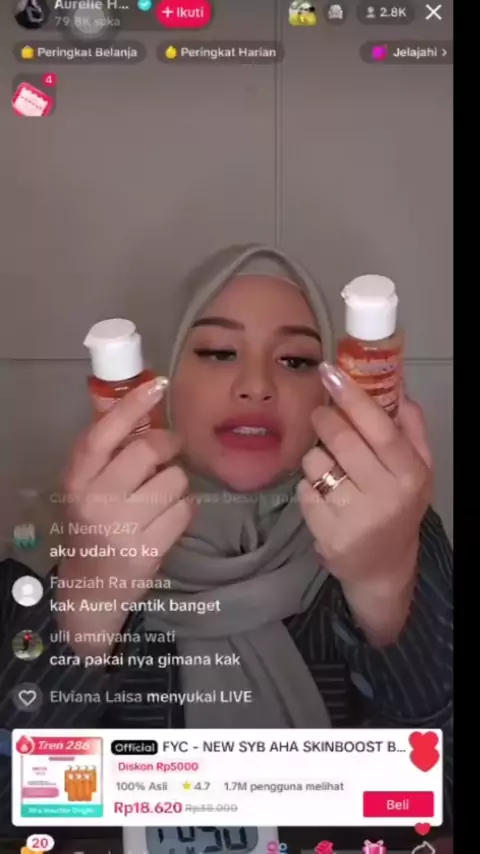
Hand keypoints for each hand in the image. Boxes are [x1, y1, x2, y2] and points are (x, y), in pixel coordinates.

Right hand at [57, 377, 192, 652]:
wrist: (92, 585)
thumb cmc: (94, 522)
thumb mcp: (87, 484)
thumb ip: (108, 445)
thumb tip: (136, 396)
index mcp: (77, 479)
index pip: (104, 433)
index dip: (132, 405)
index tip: (157, 385)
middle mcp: (95, 502)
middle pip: (147, 450)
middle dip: (168, 443)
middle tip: (169, 448)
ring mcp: (122, 528)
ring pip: (174, 479)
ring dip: (177, 480)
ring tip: (162, 493)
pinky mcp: (149, 549)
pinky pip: (186, 508)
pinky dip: (186, 506)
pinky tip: (170, 514)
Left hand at [297, 363, 432, 642]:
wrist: (382, 567)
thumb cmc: (398, 506)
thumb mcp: (418, 470)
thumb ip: (410, 428)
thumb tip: (396, 386)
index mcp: (410, 475)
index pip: (379, 428)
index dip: (352, 396)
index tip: (329, 371)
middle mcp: (386, 497)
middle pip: (341, 440)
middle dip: (324, 418)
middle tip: (321, 413)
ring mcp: (354, 519)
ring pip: (316, 463)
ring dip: (316, 455)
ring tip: (330, 466)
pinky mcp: (326, 535)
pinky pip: (303, 490)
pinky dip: (309, 485)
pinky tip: (325, 495)